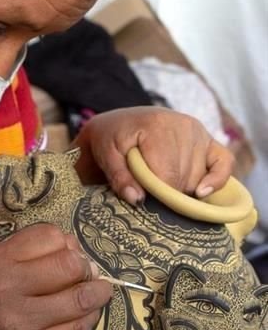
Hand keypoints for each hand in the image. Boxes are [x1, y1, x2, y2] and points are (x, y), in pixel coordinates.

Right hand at [0, 224, 112, 329]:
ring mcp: (19, 321)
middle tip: (86, 274)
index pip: (48, 236)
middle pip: (68, 265)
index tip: (69, 254)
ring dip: (98, 293)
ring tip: (99, 291)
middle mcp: (4, 289)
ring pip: (79, 299)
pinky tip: (88, 313)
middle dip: (85, 267)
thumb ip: (31, 251)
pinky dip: (90, 317)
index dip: (66, 243)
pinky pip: (77, 329)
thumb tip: (78, 250)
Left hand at [73, 107, 233, 204]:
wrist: (117, 123)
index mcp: (156, 125)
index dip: (156, 196)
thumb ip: (118, 177)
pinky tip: (200, 193)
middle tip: (148, 199)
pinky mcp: (209, 140)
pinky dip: (217, 180)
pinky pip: (225, 163)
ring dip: (181, 190)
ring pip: (198, 177)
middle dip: (166, 196)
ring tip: (158, 188)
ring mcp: (198, 132)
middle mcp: (183, 125)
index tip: (144, 206)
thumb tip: (137, 200)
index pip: (166, 174)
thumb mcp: (104, 155)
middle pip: (184, 178)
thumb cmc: (108, 140)